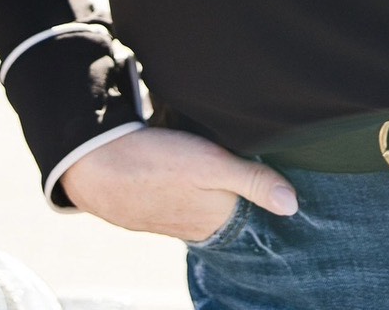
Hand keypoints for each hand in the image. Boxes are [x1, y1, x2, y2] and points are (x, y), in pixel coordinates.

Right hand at [59, 125, 297, 242]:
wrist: (95, 165)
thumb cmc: (155, 163)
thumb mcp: (210, 164)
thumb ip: (252, 181)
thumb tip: (293, 205)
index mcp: (216, 219)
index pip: (256, 216)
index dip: (269, 199)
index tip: (288, 185)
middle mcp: (198, 226)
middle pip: (233, 212)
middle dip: (246, 197)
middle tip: (260, 172)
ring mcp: (174, 218)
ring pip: (209, 206)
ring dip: (219, 193)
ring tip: (228, 173)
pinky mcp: (156, 205)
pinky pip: (185, 201)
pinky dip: (195, 191)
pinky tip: (193, 177)